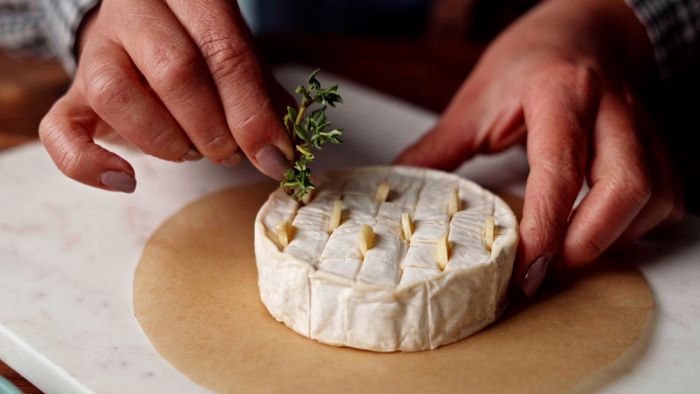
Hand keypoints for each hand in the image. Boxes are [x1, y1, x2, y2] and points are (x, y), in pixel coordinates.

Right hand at [39, 0, 293, 192]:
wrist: (145, 36)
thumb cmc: (199, 48)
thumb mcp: (238, 57)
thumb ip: (263, 97)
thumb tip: (281, 153)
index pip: (224, 52)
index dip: (252, 113)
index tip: (274, 157)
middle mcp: (135, 14)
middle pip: (174, 71)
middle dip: (212, 129)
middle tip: (230, 154)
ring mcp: (96, 52)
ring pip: (116, 94)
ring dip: (165, 141)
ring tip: (190, 152)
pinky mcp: (71, 93)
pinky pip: (59, 131)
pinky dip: (89, 165)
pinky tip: (127, 180)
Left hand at [396, 0, 683, 294]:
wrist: (586, 28)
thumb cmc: (532, 60)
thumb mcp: (477, 99)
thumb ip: (440, 147)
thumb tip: (401, 185)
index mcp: (559, 93)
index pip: (559, 167)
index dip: (544, 225)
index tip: (525, 268)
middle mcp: (611, 109)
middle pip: (627, 185)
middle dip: (589, 241)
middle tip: (548, 268)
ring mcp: (642, 126)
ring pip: (656, 195)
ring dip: (615, 237)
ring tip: (568, 252)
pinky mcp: (658, 143)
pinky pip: (668, 196)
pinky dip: (638, 226)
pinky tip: (603, 231)